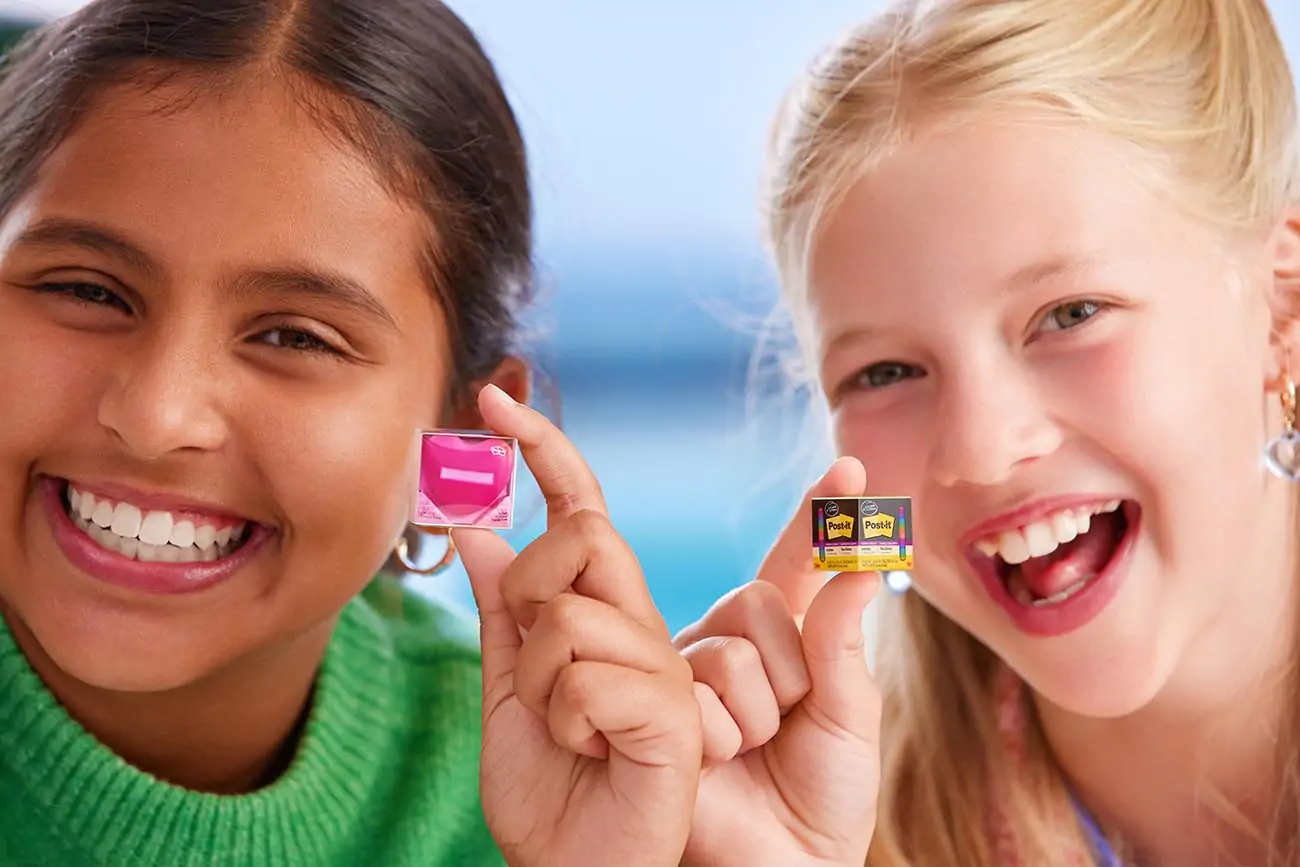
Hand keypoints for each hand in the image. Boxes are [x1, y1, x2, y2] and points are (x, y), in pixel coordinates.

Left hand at [457, 385, 703, 866]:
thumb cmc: (550, 787)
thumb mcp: (508, 688)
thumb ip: (502, 610)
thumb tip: (478, 527)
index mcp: (604, 613)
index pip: (582, 509)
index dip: (544, 449)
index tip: (493, 397)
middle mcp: (643, 626)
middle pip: (585, 536)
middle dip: (533, 590)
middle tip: (537, 664)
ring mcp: (666, 668)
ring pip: (568, 618)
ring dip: (536, 685)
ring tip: (566, 731)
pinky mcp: (676, 716)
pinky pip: (585, 682)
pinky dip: (561, 725)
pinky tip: (591, 753)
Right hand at [675, 456, 881, 866]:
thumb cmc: (823, 799)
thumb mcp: (851, 716)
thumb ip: (844, 636)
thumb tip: (864, 562)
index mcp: (783, 639)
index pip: (800, 561)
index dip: (820, 513)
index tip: (850, 468)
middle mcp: (728, 642)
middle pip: (762, 604)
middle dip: (794, 675)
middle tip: (788, 729)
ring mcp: (685, 671)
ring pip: (732, 652)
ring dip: (760, 717)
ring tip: (751, 755)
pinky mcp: (649, 705)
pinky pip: (697, 696)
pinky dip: (721, 739)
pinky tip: (714, 766)